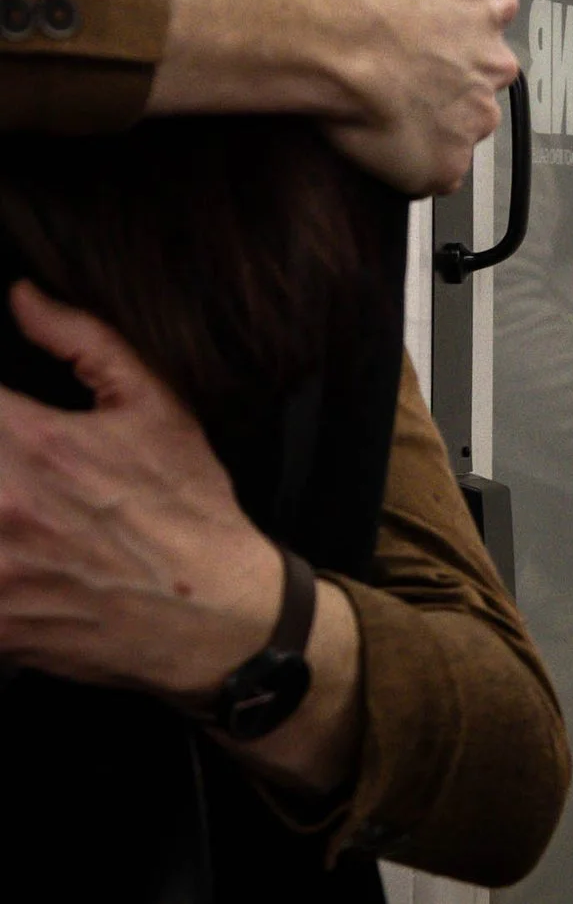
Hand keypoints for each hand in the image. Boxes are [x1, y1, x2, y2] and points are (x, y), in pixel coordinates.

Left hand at [0, 282, 281, 698]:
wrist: (213, 614)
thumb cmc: (188, 506)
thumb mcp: (158, 407)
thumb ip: (84, 340)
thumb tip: (21, 297)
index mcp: (37, 443)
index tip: (0, 414)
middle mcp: (3, 504)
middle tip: (13, 457)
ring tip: (15, 505)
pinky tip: (14, 552)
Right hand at [322, 0, 520, 194]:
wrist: (333, 31)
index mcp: (491, 7)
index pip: (488, 15)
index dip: (452, 21)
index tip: (423, 24)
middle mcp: (494, 64)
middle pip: (481, 71)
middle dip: (450, 70)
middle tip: (401, 67)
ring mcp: (474, 119)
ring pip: (463, 121)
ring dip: (434, 116)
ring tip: (386, 107)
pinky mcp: (444, 163)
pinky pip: (436, 171)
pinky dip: (415, 164)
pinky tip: (384, 147)